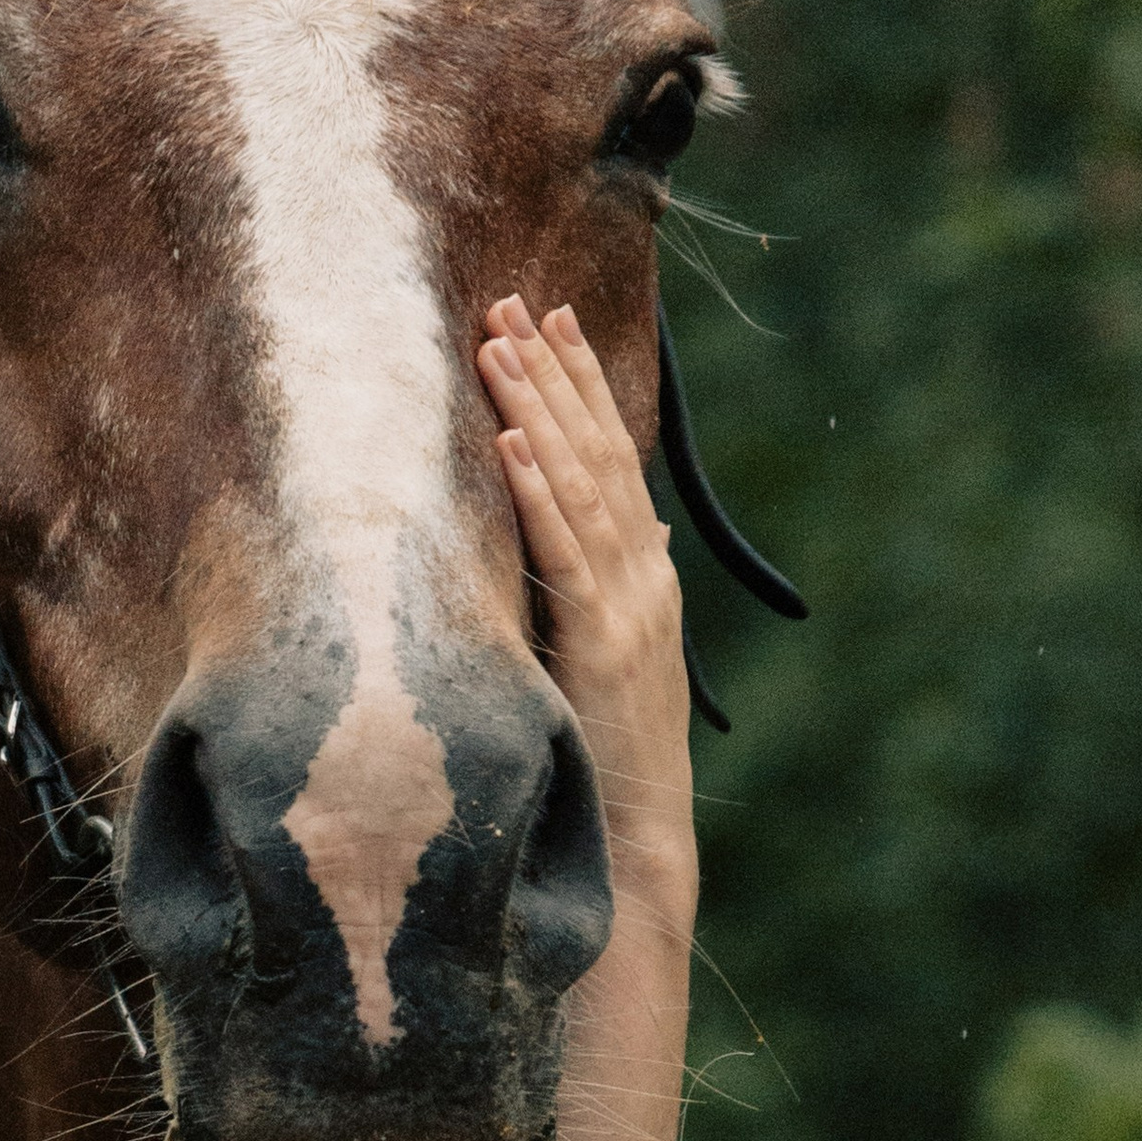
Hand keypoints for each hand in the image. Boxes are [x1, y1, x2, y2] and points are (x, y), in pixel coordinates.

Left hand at [477, 296, 692, 882]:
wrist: (634, 838)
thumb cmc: (604, 755)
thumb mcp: (600, 658)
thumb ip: (602, 592)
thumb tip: (618, 536)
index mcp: (640, 576)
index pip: (609, 458)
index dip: (578, 388)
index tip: (547, 324)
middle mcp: (641, 577)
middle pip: (596, 452)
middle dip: (555, 374)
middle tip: (516, 302)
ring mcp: (628, 606)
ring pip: (578, 486)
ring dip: (536, 411)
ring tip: (500, 346)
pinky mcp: (600, 642)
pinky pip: (564, 552)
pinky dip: (537, 492)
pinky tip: (508, 443)